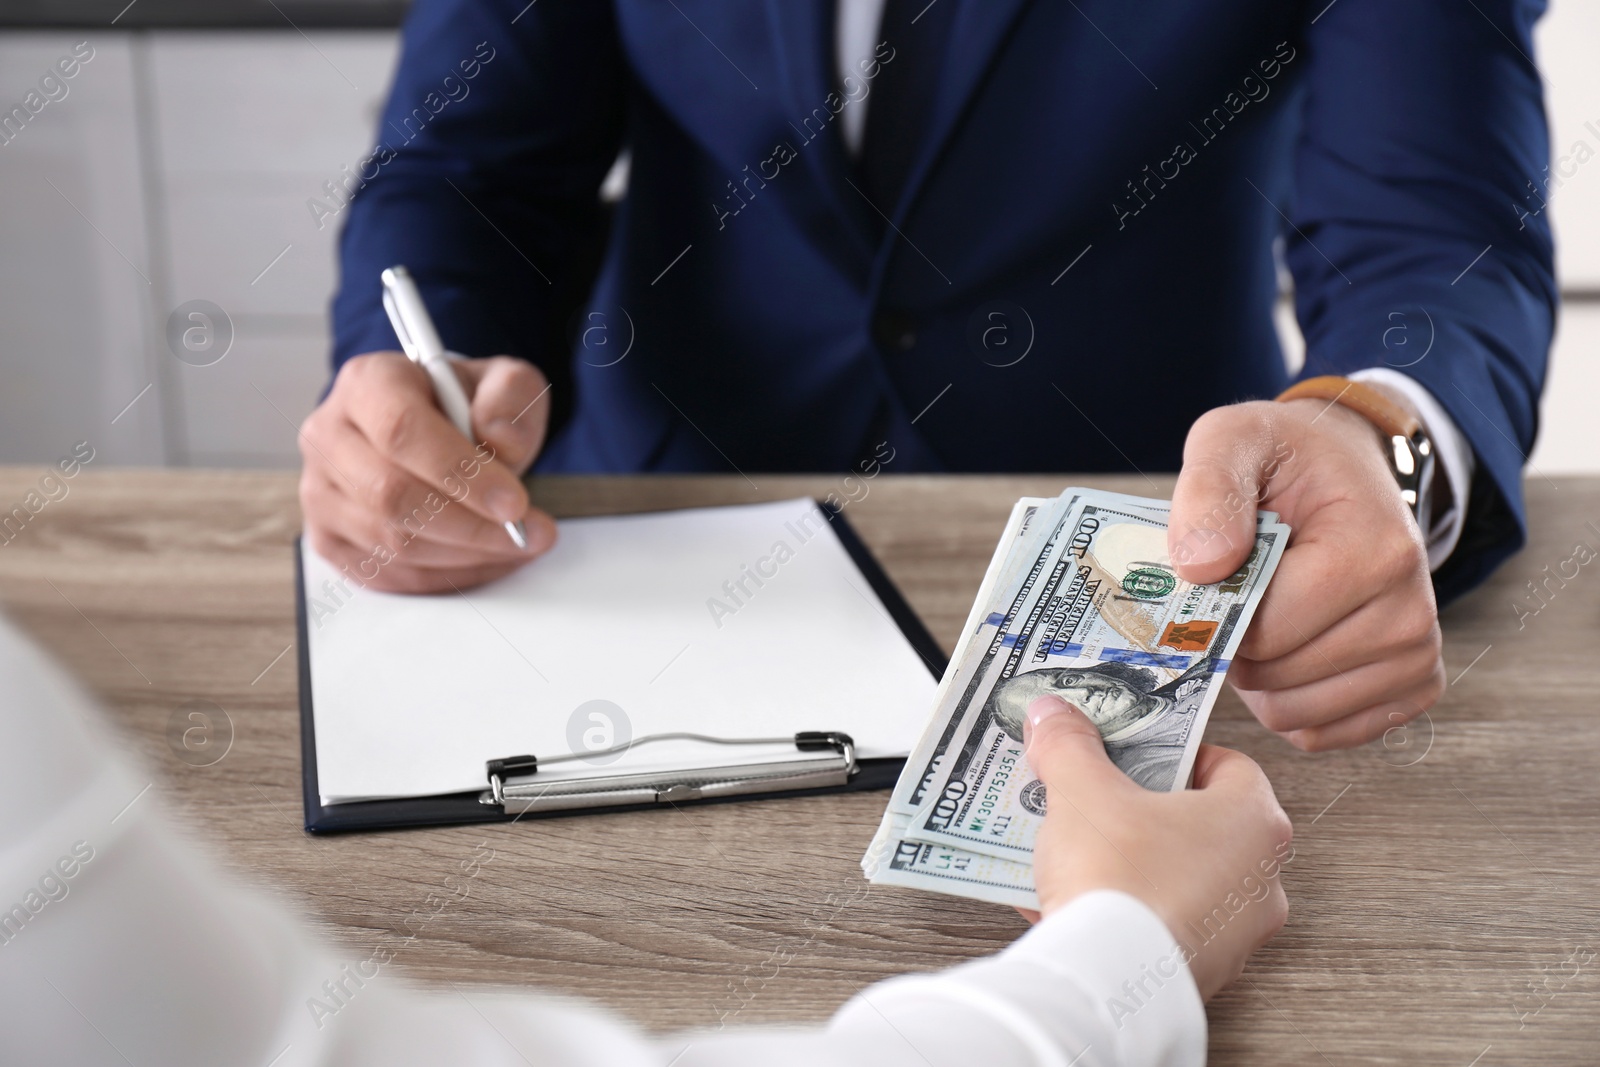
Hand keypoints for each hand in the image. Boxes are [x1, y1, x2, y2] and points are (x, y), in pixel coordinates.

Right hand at [299, 351, 556, 592]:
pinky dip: (447, 577)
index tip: (514, 503)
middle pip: (391, 496)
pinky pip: (388, 574)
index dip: (460, 474)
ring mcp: (319, 491)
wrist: (437, 430)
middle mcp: (329, 435)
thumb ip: (511, 398)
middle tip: (527, 533)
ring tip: (518, 545)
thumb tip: (500, 442)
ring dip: (465, 555)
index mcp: (368, 383)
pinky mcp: (328, 538)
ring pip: (390, 543)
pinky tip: (485, 559)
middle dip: (470, 526)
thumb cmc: (467, 406)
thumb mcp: (505, 384)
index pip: (401, 431)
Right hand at [1025, 695, 1292, 999]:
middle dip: (1144, 808)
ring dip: (1134, 862)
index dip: (1175, 752)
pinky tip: (1070, 902)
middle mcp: (1260, 880)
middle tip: (1099, 796)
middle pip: (1200, 822)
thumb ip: (1069, 746)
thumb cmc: (1119, 880)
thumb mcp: (1082, 792)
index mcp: (1255, 822)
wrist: (1105, 981)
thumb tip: (1055, 716)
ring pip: (1180, 878)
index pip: (1228, 765)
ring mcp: (1235, 933)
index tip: (1133, 752)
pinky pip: (1160, 925)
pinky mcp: (1201, 971)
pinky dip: (1124, 911)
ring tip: (1076, 850)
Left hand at [1167, 393, 1443, 749]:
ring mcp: (1418, 656)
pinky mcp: (1412, 687)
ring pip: (1293, 715)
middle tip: (1241, 591)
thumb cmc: (1288, 459)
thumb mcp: (1234, 441)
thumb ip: (1208, 490)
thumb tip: (1199, 566)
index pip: (1263, 631)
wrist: (1347, 468)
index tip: (1215, 572)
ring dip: (1258, 678)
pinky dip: (1287, 702)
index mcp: (1374, 551)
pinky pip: (1320, 733)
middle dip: (1237, 645)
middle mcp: (1412, 612)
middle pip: (1276, 678)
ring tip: (1265, 614)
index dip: (1218, 612)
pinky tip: (1287, 648)